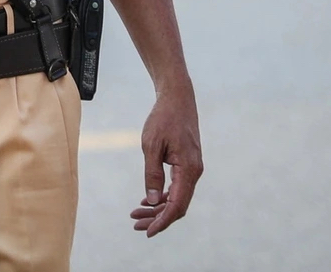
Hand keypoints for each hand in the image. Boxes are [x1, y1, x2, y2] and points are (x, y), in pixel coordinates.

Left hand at [130, 80, 201, 236]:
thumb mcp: (151, 146)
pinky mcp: (187, 165)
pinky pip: (177, 187)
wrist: (177, 98)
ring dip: (158, 208)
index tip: (147, 232)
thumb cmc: (163, 118)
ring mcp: (192, 169)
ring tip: (136, 214)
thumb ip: (152, 174)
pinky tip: (147, 201)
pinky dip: (163, 197)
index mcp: (188, 169)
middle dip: (157, 218)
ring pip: (177, 198)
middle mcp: (194, 172)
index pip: (177, 205)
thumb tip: (152, 201)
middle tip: (136, 225)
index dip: (162, 221)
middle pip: (178, 206)